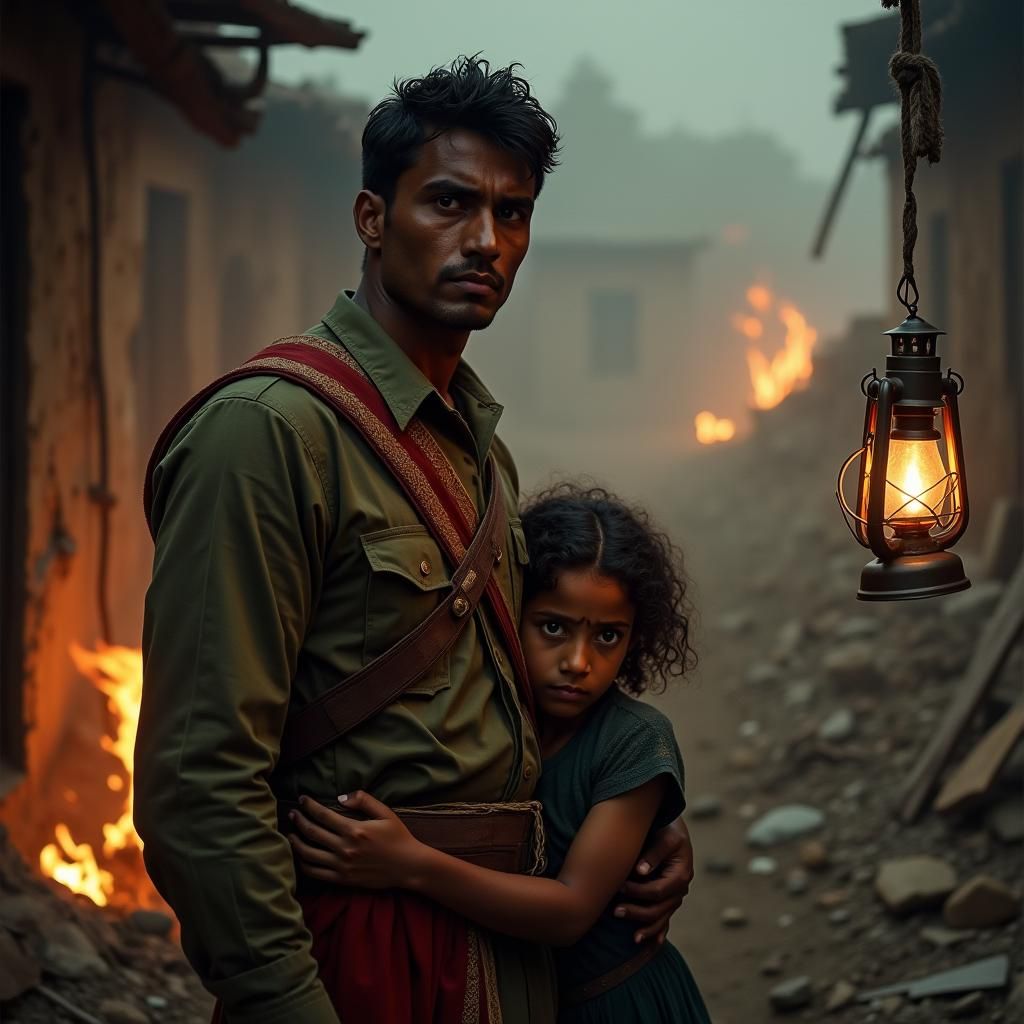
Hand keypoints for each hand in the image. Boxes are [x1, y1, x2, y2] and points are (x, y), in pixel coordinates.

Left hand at [288, 791, 423, 889]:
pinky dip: (303, 864)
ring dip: (296, 842)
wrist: (408, 866)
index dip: (309, 806)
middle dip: (299, 821)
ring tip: (290, 834)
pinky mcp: (342, 880)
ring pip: (309, 854)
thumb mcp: (385, 813)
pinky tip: (300, 856)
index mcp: (354, 829)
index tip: (302, 799)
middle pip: (312, 833)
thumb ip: (364, 800)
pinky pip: (316, 873)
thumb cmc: (398, 837)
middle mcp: (345, 848)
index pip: (323, 815)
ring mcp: (342, 866)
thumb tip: (340, 797)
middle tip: (292, 813)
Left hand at [613, 817, 693, 944]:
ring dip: (646, 927)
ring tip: (632, 938)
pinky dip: (659, 932)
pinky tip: (653, 945)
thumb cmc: (668, 829)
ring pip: (662, 918)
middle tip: (615, 911)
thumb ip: (653, 854)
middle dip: (636, 912)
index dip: (638, 892)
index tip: (619, 887)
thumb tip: (640, 871)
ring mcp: (676, 896)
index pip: (657, 891)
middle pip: (659, 909)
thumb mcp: (665, 837)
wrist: (673, 828)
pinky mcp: (670, 898)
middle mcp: (681, 890)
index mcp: (681, 875)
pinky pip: (665, 919)